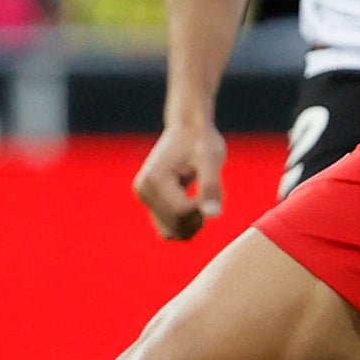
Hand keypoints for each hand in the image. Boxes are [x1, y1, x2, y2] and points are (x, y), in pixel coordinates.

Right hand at [133, 121, 226, 240]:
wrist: (188, 128)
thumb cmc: (202, 139)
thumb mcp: (212, 159)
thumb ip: (211, 186)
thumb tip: (213, 215)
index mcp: (154, 179)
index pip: (180, 212)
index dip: (203, 208)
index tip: (216, 190)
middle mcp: (143, 190)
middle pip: (173, 226)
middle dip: (198, 218)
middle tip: (213, 195)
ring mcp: (144, 197)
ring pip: (170, 231)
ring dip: (193, 224)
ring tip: (205, 199)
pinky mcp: (150, 201)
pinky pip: (168, 226)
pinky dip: (186, 222)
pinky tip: (198, 204)